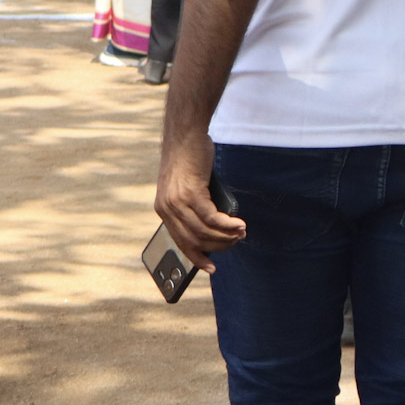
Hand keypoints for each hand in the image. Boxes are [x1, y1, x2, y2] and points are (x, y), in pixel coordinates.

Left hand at [154, 129, 245, 269]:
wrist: (185, 136)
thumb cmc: (190, 160)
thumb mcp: (186, 187)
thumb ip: (194, 207)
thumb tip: (214, 229)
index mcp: (164, 209)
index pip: (180, 242)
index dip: (197, 257)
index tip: (210, 267)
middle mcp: (167, 208)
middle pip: (194, 240)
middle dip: (219, 246)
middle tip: (236, 240)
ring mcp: (177, 202)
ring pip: (204, 232)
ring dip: (226, 236)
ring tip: (241, 232)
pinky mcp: (190, 193)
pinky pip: (211, 218)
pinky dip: (227, 224)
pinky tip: (238, 224)